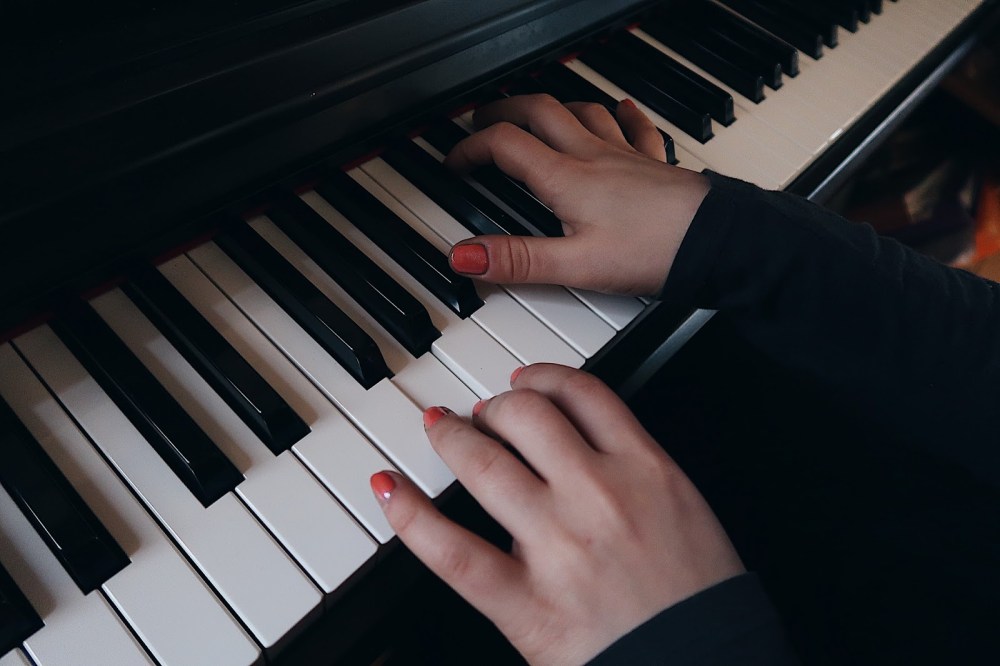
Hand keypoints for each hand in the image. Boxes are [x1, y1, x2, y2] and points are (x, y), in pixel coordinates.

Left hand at [370, 364, 744, 664]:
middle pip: (526, 415)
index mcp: (645, 469)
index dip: (543, 377)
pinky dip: (410, 514)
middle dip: (494, 406)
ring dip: (451, 437)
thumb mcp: (686, 510)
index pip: (583, 393)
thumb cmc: (702, 600)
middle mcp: (598, 494)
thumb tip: (583, 446)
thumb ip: (636, 470)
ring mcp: (556, 545)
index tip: (526, 382)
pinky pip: (451, 549)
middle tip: (482, 414)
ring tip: (440, 429)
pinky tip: (390, 489)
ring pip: (483, 464)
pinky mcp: (524, 602)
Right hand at [444, 94, 709, 295]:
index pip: (505, 145)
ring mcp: (626, 156)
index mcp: (567, 178)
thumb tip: (464, 255)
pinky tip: (621, 109)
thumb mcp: (575, 266)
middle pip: (539, 112)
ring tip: (536, 112)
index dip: (471, 148)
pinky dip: (620, 114)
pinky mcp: (655, 164)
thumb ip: (518, 260)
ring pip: (582, 111)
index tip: (454, 163)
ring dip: (553, 106)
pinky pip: (634, 126)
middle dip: (504, 111)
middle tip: (482, 120)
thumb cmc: (656, 251)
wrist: (718, 243)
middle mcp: (594, 156)